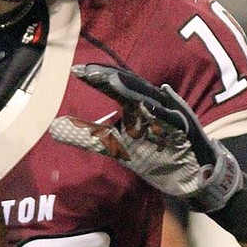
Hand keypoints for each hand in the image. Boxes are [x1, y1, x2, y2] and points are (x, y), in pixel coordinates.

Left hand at [49, 64, 241, 211]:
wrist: (192, 175)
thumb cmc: (155, 154)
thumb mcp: (114, 147)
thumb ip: (87, 136)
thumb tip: (54, 128)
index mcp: (137, 104)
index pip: (114, 85)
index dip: (97, 77)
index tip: (75, 71)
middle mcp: (153, 104)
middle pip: (130, 85)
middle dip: (109, 76)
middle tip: (88, 71)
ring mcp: (170, 115)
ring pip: (149, 98)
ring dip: (131, 89)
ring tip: (110, 81)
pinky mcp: (184, 130)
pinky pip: (170, 119)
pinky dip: (158, 112)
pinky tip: (145, 107)